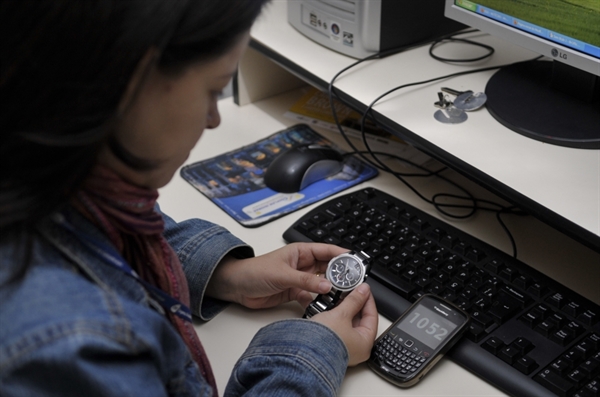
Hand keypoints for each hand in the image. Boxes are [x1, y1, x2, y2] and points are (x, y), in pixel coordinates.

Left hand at [205, 242, 346, 308]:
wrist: (236, 287)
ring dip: (330, 289)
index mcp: (300, 252)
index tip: (356, 261)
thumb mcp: (283, 274)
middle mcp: (302, 265)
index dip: (342, 254)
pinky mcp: (294, 292)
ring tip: (342, 295)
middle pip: (327, 267)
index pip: (326, 250)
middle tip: (353, 281)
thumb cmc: (254, 271)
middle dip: (340, 274)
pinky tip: (324, 305)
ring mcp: (299, 279)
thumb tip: (326, 284)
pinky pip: (311, 296)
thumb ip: (305, 281)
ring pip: (321, 283)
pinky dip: (318, 300)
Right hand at [311, 283, 378, 365]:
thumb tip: (363, 290)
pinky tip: (331, 308)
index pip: (372, 317)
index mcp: (365, 343)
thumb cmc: (324, 341)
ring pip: (348, 324)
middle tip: (351, 292)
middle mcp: (356, 349)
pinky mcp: (332, 346)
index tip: (363, 290)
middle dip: (355, 304)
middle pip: (360, 321)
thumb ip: (354, 300)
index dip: (368, 300)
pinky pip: (338, 328)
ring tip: (340, 298)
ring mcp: (344, 348)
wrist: (303, 353)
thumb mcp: (341, 314)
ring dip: (344, 310)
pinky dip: (336, 317)